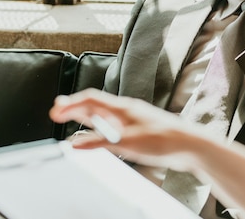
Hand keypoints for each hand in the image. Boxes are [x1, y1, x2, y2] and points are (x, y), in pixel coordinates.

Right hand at [49, 88, 211, 171]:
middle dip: (75, 107)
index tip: (55, 111)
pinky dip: (99, 128)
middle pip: (96, 105)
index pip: (91, 100)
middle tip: (57, 111)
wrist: (188, 146)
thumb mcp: (127, 143)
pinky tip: (99, 135)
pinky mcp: (139, 131)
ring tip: (72, 118)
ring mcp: (133, 121)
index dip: (71, 104)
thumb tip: (74, 143)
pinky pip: (113, 126)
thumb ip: (100, 143)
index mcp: (123, 108)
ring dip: (87, 116)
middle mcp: (126, 111)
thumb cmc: (164, 139)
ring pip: (104, 115)